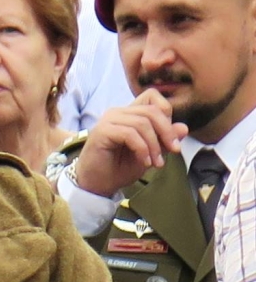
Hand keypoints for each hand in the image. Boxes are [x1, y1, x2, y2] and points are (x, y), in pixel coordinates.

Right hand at [73, 89, 188, 196]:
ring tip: (155, 163)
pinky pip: (130, 134)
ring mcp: (108, 121)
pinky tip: (144, 162)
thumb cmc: (119, 169)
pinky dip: (142, 149)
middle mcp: (117, 113)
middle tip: (174, 151)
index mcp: (128, 114)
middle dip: (167, 132)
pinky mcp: (102, 131)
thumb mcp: (150, 154)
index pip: (152, 96)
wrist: (97, 185)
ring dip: (154, 145)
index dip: (166, 112)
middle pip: (151, 111)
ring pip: (142, 123)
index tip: (172, 138)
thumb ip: (163, 140)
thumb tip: (184, 128)